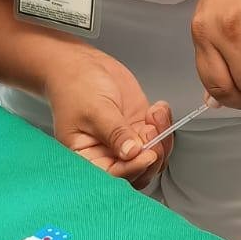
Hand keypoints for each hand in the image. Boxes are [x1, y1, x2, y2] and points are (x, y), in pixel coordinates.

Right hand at [45, 51, 173, 188]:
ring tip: (154, 116)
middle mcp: (107, 154)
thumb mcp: (95, 110)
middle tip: (151, 132)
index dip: (133, 168)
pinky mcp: (138, 128)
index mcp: (88, 157)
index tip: (147, 154)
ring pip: (153, 156)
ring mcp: (126, 142)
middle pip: (138, 171)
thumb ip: (115, 132)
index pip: (114, 175)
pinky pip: (159, 137)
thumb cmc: (75, 86)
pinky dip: (165, 124)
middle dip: (152, 155)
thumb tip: (132, 152)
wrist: (79, 65)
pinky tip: (157, 109)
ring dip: (162, 139)